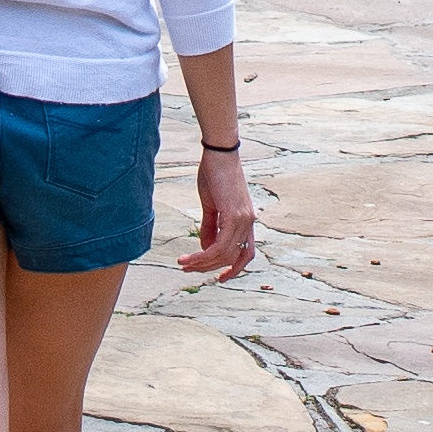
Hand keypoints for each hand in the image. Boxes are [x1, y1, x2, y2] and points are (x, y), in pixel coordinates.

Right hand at [184, 150, 258, 279]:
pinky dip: (203, 255)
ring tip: (183, 263)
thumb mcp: (212, 204)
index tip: (220, 278)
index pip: (246, 252)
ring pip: (225, 255)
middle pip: (233, 257)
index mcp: (247, 220)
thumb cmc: (215, 174)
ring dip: (202, 263)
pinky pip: (219, 246)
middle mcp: (249, 222)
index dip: (235, 268)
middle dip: (209, 267)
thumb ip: (210, 226)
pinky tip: (190, 257)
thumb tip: (205, 247)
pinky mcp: (234, 216)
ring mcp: (244, 220)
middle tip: (188, 268)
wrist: (219, 153)